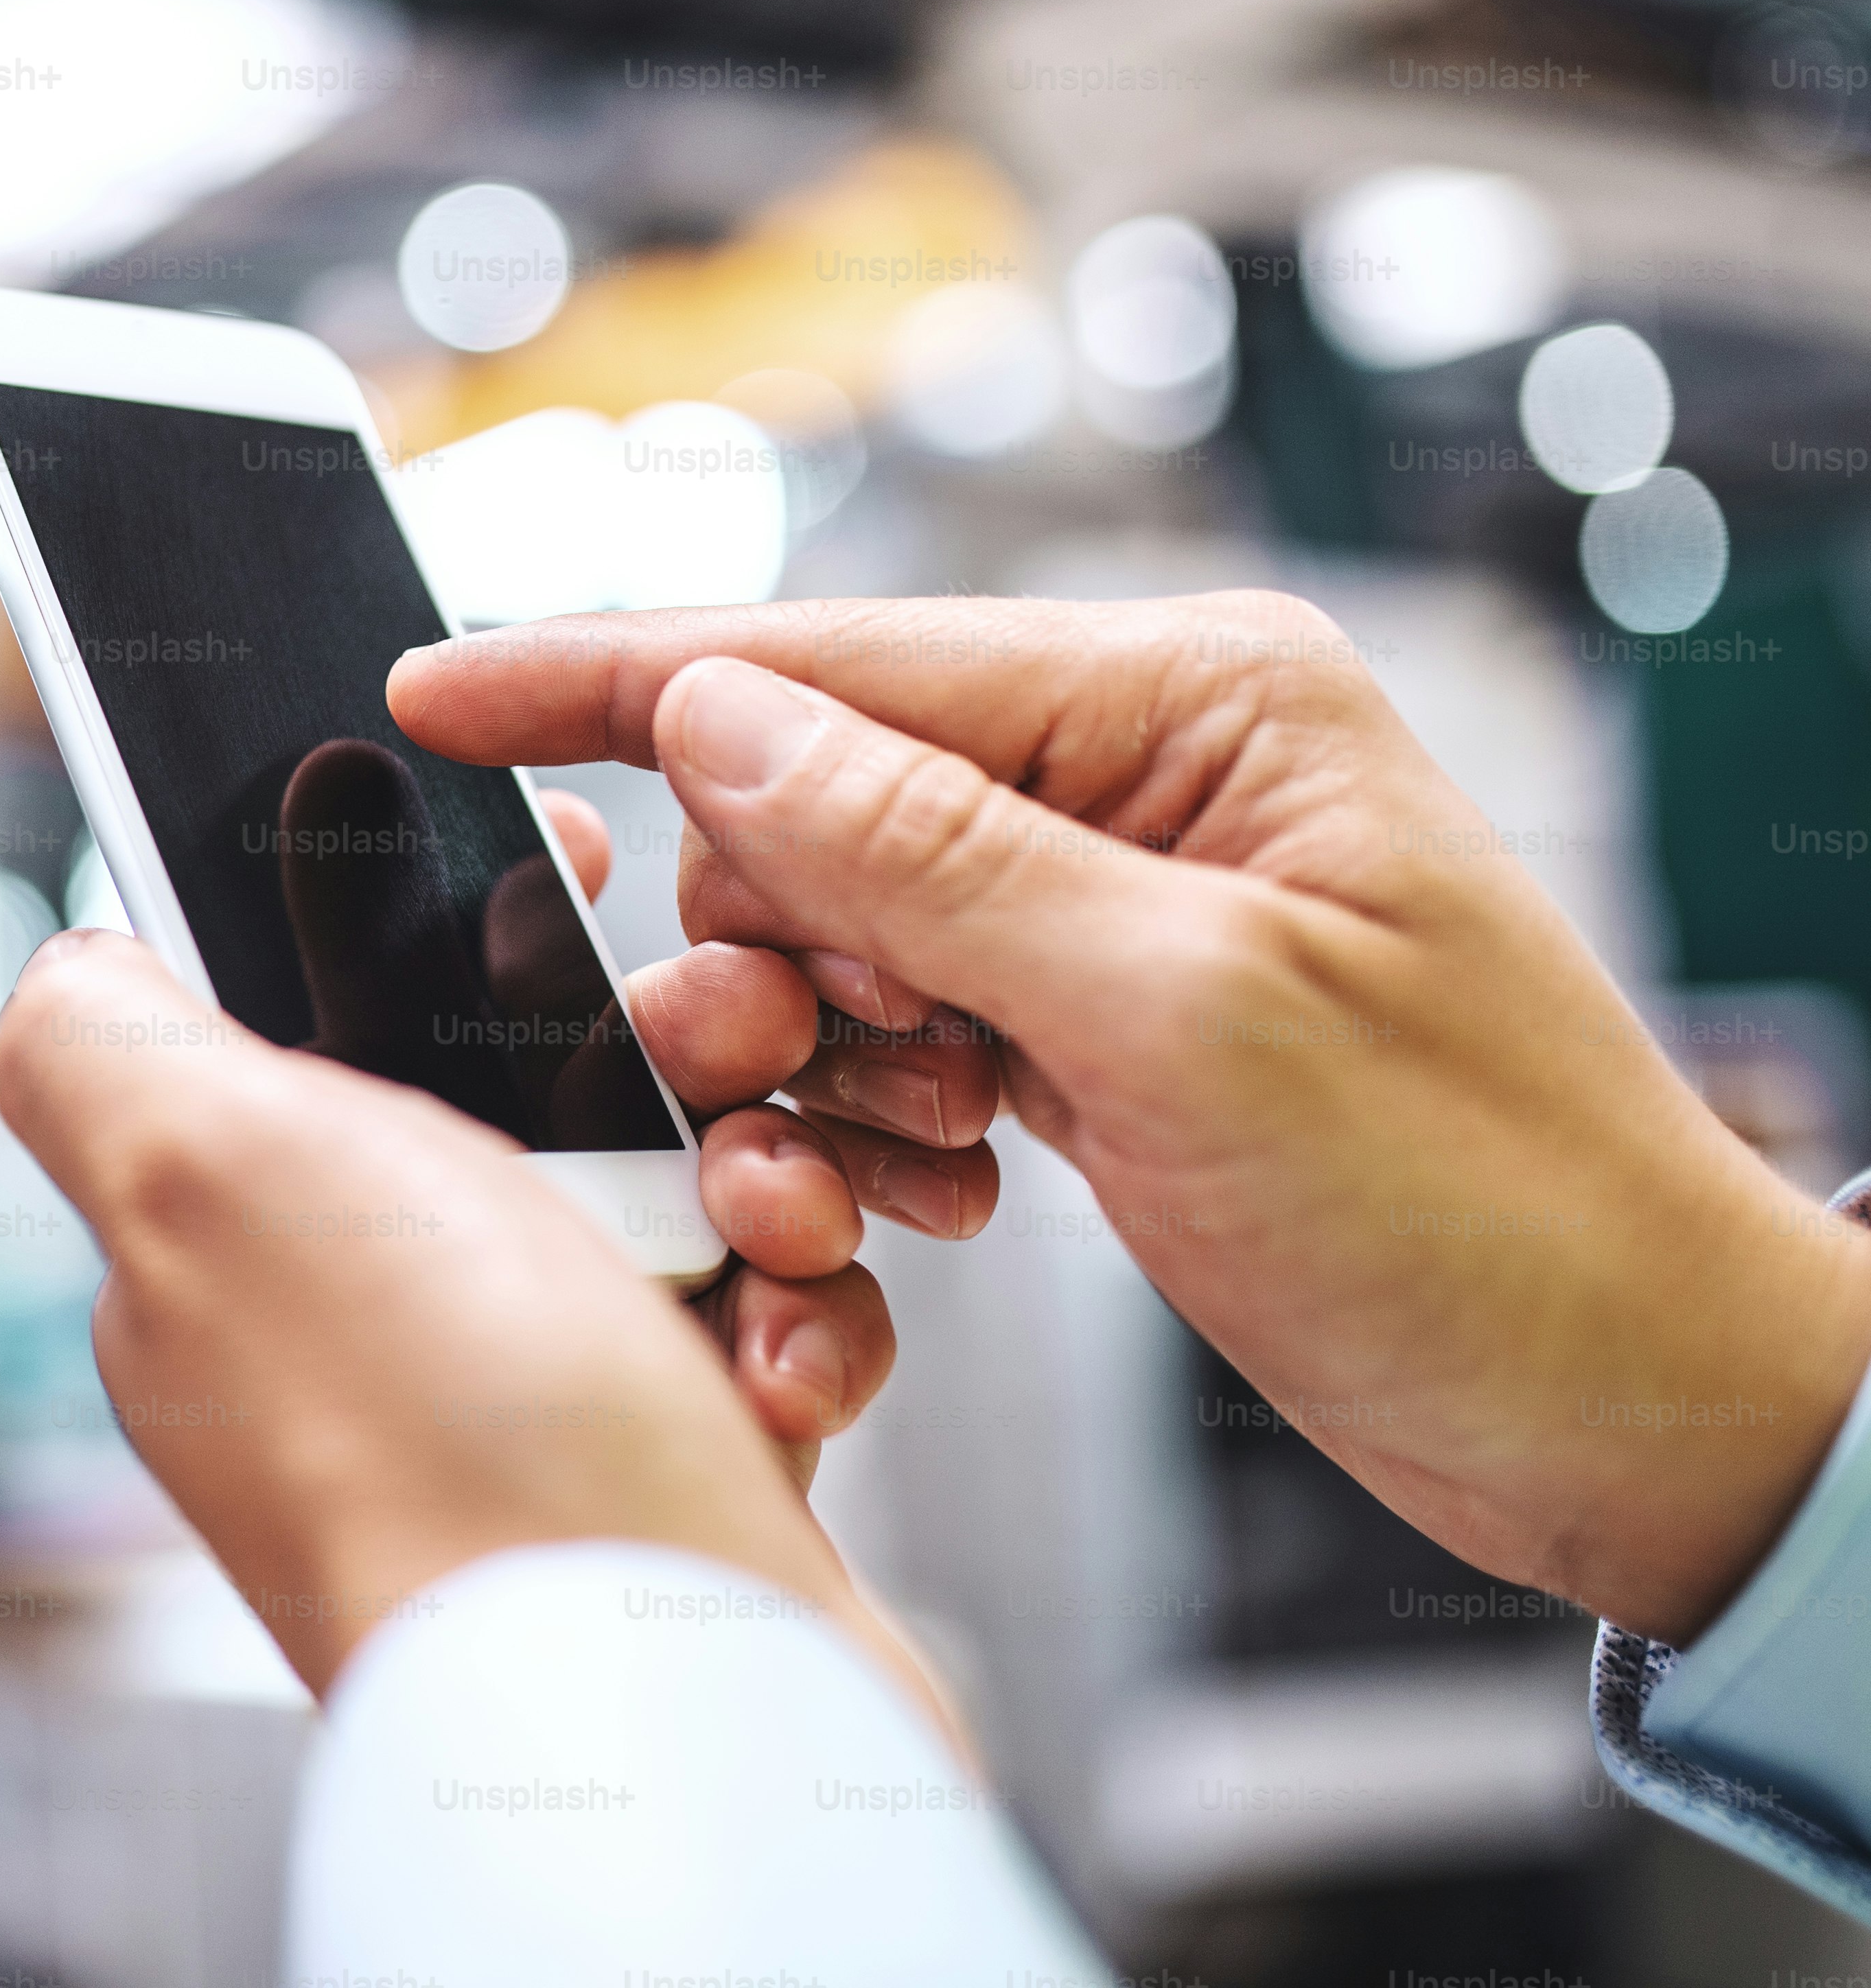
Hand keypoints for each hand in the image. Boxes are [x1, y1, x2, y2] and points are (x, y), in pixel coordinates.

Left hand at [0, 823, 955, 1716]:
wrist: (669, 1716)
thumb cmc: (442, 1441)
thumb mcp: (198, 1168)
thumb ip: (96, 1041)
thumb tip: (65, 964)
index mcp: (220, 1238)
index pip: (298, 1012)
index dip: (416, 915)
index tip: (547, 862)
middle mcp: (352, 1321)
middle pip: (509, 1084)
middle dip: (640, 1046)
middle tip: (719, 1043)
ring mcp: (511, 1404)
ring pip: (663, 1190)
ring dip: (748, 1176)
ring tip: (760, 1225)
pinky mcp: (659, 1473)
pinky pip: (758, 1326)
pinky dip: (799, 1325)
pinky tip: (779, 1367)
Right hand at [391, 592, 1870, 1642]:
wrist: (1643, 1419)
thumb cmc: (1496, 1214)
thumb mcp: (1187, 1023)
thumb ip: (929, 852)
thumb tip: (716, 719)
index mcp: (1193, 703)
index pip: (833, 658)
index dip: (608, 679)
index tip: (433, 695)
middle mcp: (1147, 773)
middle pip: (805, 806)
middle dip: (748, 956)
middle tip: (767, 1092)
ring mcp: (1120, 900)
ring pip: (833, 937)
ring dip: (813, 1068)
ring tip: (891, 1182)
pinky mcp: (1101, 1021)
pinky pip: (901, 1033)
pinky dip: (881, 1125)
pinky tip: (952, 1200)